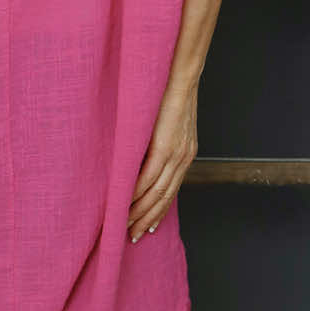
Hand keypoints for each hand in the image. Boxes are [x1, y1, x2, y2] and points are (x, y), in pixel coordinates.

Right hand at [129, 83, 197, 242]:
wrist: (180, 74)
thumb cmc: (170, 93)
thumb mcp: (171, 123)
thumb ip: (160, 142)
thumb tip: (142, 156)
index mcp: (186, 155)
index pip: (171, 192)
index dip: (159, 212)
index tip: (147, 227)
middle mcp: (183, 159)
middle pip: (164, 199)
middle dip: (148, 220)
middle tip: (132, 236)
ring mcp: (174, 154)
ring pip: (155, 193)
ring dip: (139, 211)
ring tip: (123, 224)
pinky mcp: (163, 146)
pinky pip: (146, 177)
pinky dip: (134, 193)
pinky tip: (123, 203)